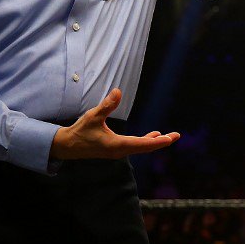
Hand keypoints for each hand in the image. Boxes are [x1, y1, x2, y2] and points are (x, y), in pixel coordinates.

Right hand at [49, 88, 179, 159]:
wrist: (67, 146)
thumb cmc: (80, 131)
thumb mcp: (93, 116)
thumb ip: (107, 105)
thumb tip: (118, 91)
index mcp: (116, 145)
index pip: (142, 144)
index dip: (157, 141)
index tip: (170, 139)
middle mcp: (119, 151)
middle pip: (145, 148)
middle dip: (161, 142)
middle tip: (176, 136)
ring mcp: (118, 152)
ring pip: (141, 148)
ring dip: (154, 142)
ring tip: (168, 136)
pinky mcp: (115, 150)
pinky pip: (135, 146)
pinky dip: (145, 142)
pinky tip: (153, 136)